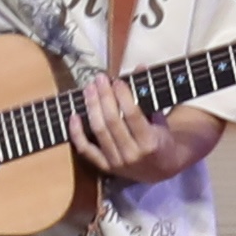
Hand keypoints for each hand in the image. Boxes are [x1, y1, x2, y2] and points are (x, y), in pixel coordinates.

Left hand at [76, 73, 214, 188]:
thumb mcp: (159, 117)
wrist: (161, 169)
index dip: (123, 95)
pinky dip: (77, 133)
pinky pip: (86, 150)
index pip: (132, 115)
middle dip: (104, 96)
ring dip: (92, 107)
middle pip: (112, 121)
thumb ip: (148, 94)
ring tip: (89, 89)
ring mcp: (117, 162)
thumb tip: (140, 66)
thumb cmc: (160, 138)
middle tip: (99, 79)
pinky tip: (74, 115)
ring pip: (99, 131)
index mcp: (150, 142)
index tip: (116, 80)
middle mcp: (132, 154)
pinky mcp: (105, 167)